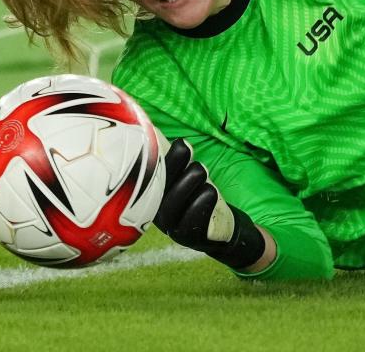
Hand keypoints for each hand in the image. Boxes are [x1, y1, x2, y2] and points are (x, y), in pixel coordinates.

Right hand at [154, 138, 265, 269]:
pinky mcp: (188, 237)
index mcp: (150, 196)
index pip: (144, 178)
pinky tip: (210, 191)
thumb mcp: (182, 177)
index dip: (156, 159)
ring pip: (173, 204)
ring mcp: (170, 227)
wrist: (220, 229)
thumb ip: (169, 159)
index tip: (180, 143)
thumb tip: (154, 127)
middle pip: (157, 189)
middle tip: (191, 152)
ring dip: (190, 182)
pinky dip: (202, 202)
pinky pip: (191, 220)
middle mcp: (156, 213)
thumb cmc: (198, 195)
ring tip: (201, 171)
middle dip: (178, 166)